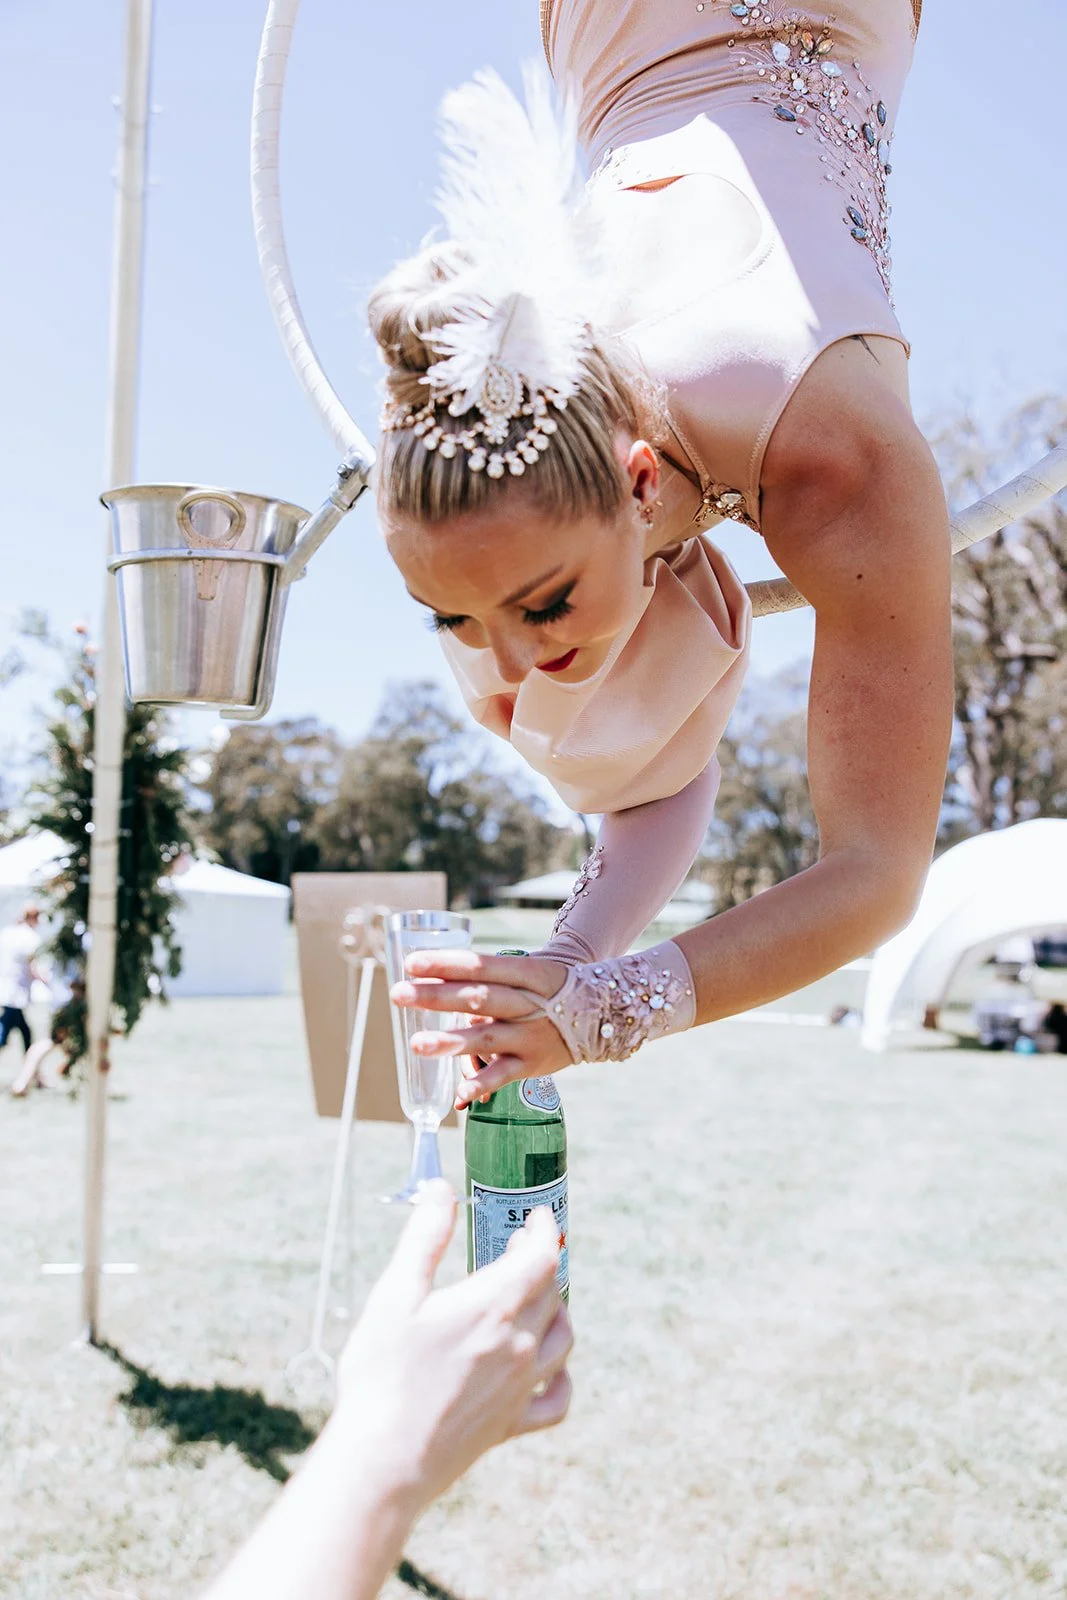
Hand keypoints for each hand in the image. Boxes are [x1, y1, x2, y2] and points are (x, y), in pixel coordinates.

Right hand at [335, 1181, 571, 1506]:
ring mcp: (521, 1388)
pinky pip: (558, 1399)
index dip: (544, 1230)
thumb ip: (424, 1237)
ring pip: (563, 1339)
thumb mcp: (395, 1293)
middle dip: (539, 1263)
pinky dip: (561, 1378)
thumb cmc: (382, 1373)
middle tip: (514, 1250)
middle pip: (551, 1292)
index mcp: (495, 1306)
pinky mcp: (512, 1425)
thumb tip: (440, 1189)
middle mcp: (520, 1344)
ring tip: (531, 1300)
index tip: (534, 1217)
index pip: (544, 1256)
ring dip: (554, 1311)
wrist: (384, 1459)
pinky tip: (548, 1370)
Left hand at [389, 949, 572, 1105]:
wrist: (605, 1014)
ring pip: (486, 1037)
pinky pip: (503, 1074)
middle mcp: (528, 1002)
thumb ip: (486, 977)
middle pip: (478, 997)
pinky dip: (481, 1082)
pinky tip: (458, 1093)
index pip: (480, 965)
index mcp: (526, 972)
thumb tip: (430, 977)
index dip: (446, 964)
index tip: (411, 963)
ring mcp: (530, 1034)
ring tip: (417, 1043)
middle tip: (398, 993)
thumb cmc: (550, 989)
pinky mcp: (533, 1063)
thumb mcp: (527, 972)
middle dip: (436, 996)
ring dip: (450, 1041)